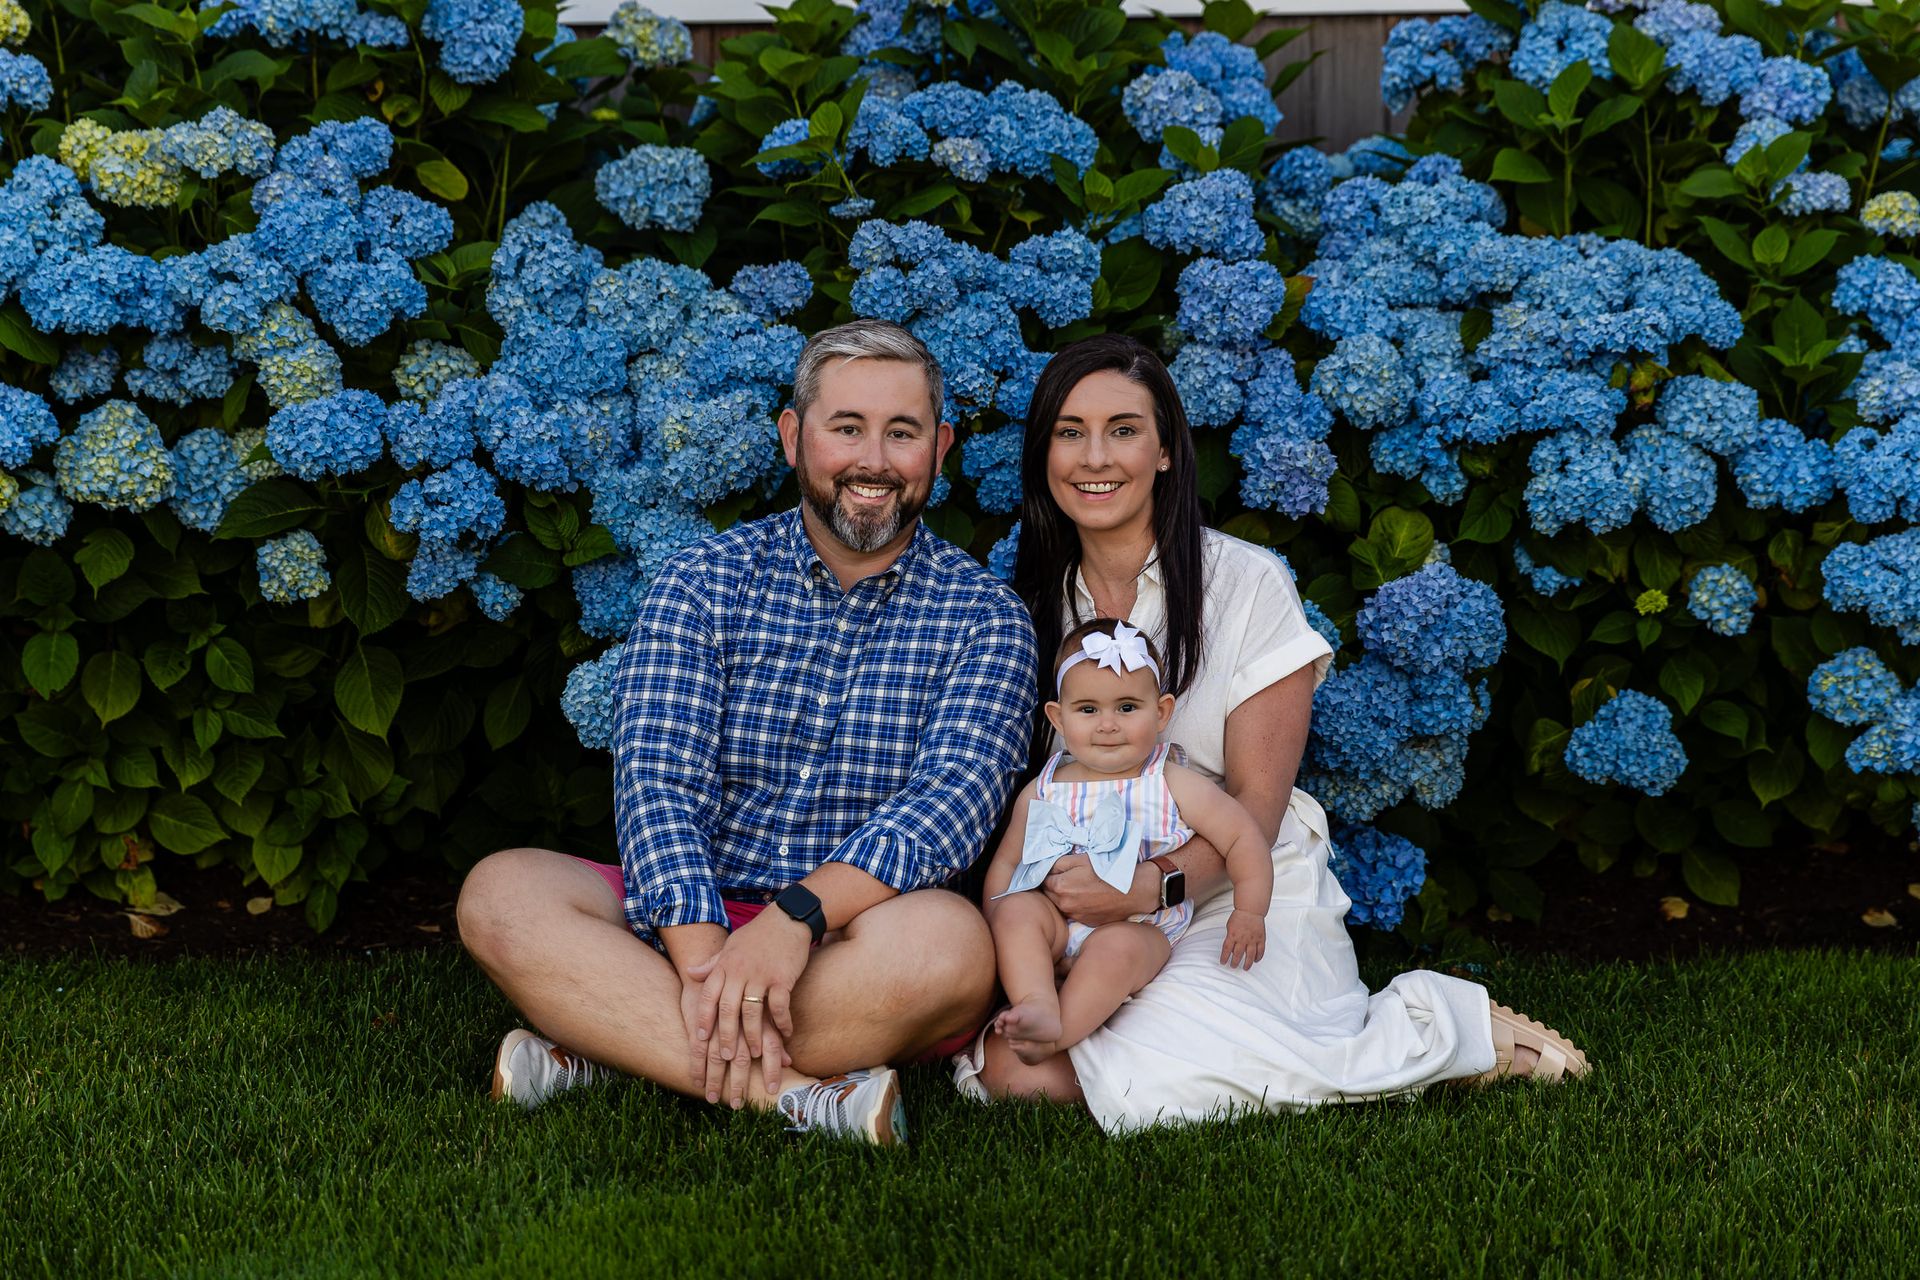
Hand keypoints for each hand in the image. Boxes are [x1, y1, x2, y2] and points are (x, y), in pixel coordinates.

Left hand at [684, 909, 809, 1104]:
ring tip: (755, 1054)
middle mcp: (740, 972)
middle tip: (727, 1058)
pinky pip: (779, 1005)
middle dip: (727, 1036)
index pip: (708, 997)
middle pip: (728, 1010)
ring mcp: (761, 975)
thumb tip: (690, 972)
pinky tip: (785, 1034)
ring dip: (753, 1035)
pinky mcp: (782, 978)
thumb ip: (711, 964)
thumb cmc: (757, 934)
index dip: (704, 1019)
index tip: (700, 1040)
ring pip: (752, 1011)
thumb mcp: (730, 946)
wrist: (787, 918)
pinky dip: (782, 1022)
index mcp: (725, 966)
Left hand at [1042, 854, 1153, 926]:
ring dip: (1064, 897)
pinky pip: (1074, 913)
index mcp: (1060, 887)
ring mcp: (1075, 915)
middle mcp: (1064, 904)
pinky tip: (1087, 898)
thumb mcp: (1080, 859)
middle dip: (1054, 886)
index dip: (1048, 874)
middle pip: (1049, 894)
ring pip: (1061, 905)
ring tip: (1078, 888)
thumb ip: (1058, 863)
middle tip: (1066, 877)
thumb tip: (1045, 868)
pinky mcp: (1086, 922)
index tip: (1055, 870)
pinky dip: (1076, 906)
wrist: (1131, 891)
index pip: (1042, 880)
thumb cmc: (1106, 871)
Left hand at [1221, 908, 1265, 969]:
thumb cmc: (1239, 917)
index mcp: (1233, 935)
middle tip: (1233, 966)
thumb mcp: (1229, 926)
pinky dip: (1258, 957)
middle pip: (1238, 955)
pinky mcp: (1260, 939)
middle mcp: (1242, 939)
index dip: (1224, 957)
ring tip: (1245, 968)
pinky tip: (1256, 960)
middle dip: (1235, 962)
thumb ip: (1230, 937)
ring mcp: (1252, 939)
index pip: (1227, 950)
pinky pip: (1260, 951)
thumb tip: (1230, 949)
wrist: (1250, 910)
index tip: (1223, 962)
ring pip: (1250, 955)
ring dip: (1247, 963)